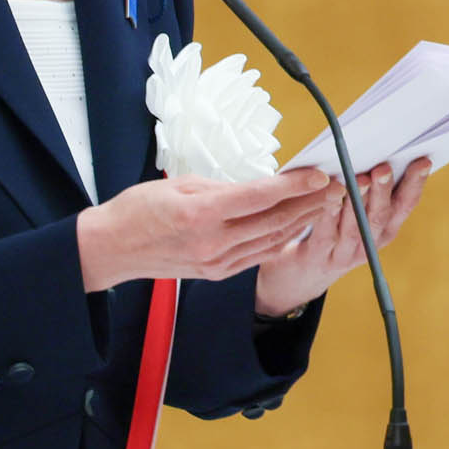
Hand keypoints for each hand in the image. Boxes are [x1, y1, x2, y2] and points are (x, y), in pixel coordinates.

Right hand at [77, 168, 341, 291]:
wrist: (112, 249)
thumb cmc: (137, 211)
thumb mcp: (179, 184)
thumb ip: (221, 188)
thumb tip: (256, 188)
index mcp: (201, 214)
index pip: (260, 197)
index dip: (294, 186)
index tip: (318, 174)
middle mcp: (213, 242)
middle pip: (273, 221)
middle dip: (308, 203)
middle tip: (335, 186)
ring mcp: (217, 262)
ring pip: (271, 240)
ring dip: (301, 221)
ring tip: (324, 204)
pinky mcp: (217, 273)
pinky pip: (258, 255)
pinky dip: (281, 240)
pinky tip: (298, 227)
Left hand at [250, 157, 429, 316]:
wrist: (303, 274)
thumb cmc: (334, 230)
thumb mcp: (357, 214)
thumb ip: (370, 189)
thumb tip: (380, 150)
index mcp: (384, 229)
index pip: (405, 206)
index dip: (415, 185)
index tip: (422, 162)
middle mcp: (369, 243)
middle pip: (380, 216)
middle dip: (384, 191)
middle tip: (384, 168)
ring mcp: (345, 253)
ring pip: (356, 226)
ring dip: (359, 201)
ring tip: (360, 178)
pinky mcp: (319, 256)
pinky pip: (326, 233)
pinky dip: (330, 212)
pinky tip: (330, 193)